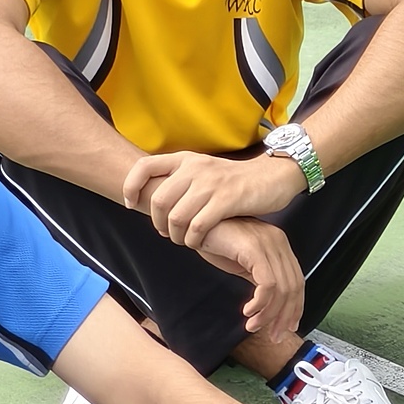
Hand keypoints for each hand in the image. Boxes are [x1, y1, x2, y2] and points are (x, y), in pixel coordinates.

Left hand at [124, 147, 303, 245]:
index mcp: (185, 159)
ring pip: (176, 217)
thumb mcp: (204, 171)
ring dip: (177, 236)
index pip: (144, 167)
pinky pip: (198, 227)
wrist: (272, 176)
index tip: (132, 204)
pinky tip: (200, 243)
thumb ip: (181, 181)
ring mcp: (210, 183)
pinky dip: (194, 240)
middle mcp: (195, 168)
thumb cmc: (235, 181)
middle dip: (158, 223)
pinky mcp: (226, 200)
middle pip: (158, 200)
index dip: (131, 186)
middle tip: (168, 234)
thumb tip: (156, 203)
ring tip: (185, 241)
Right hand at [197, 216, 305, 343]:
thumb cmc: (215, 241)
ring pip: (281, 289)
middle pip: (294, 287)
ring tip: (252, 326)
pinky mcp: (255, 248)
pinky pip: (268, 284)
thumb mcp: (242, 262)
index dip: (295, 308)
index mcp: (279, 244)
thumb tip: (271, 305)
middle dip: (284, 316)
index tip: (286, 328)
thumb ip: (259, 277)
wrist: (194, 224)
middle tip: (273, 336)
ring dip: (268, 314)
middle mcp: (278, 242)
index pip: (297, 281)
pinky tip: (248, 312)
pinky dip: (260, 303)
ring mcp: (268, 243)